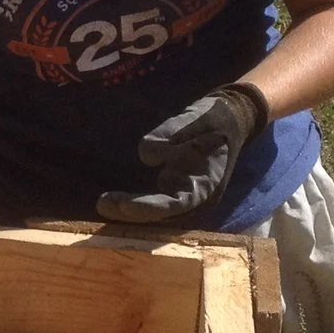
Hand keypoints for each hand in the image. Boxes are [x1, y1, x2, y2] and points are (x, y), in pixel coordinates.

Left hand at [97, 84, 268, 223]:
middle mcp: (199, 197)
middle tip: (103, 204)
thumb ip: (173, 133)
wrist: (230, 119)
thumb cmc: (215, 117)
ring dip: (132, 211)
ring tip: (104, 203)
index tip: (126, 206)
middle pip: (164, 214)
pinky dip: (137, 205)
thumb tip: (146, 155)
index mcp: (208, 183)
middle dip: (134, 212)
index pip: (178, 204)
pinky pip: (157, 204)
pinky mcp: (178, 190)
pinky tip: (114, 202)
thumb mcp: (197, 117)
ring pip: (159, 212)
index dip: (151, 208)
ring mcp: (189, 196)